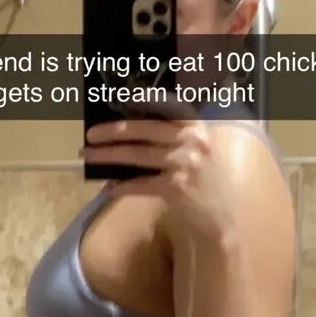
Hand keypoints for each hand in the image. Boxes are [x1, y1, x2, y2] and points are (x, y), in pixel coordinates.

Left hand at [83, 112, 238, 240]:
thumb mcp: (201, 153)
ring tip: (89, 157)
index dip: (143, 101)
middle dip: (112, 132)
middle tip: (90, 135)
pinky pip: (141, 184)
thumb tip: (134, 137)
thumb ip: (177, 140)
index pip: (167, 107)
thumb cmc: (211, 184)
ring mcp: (184, 164)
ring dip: (108, 156)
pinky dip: (123, 186)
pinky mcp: (176, 188)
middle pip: (143, 131)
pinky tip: (110, 188)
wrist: (226, 217)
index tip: (119, 99)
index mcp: (197, 128)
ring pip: (137, 155)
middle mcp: (191, 142)